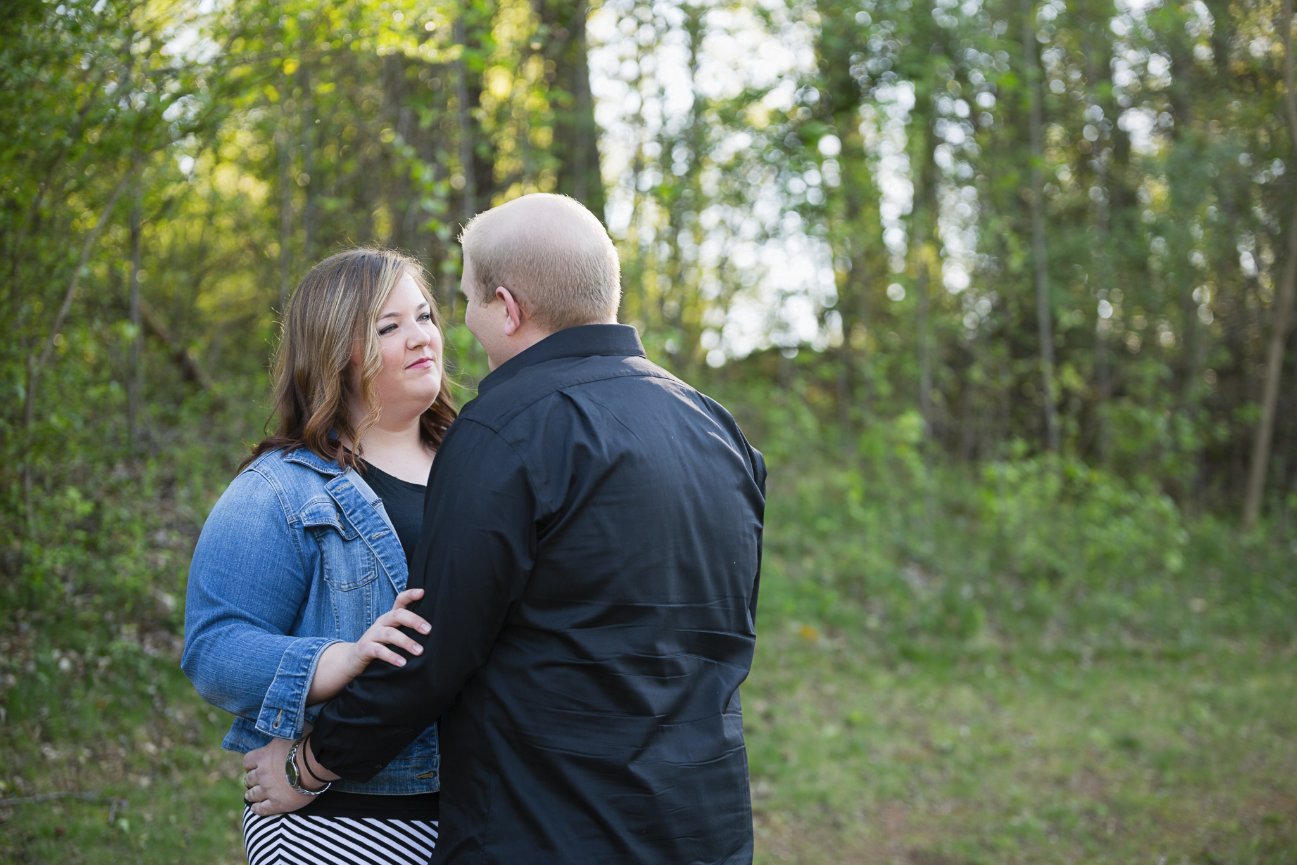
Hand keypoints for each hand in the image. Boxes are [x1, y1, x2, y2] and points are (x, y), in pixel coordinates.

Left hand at [242, 737, 313, 816]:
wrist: (317, 764)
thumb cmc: (308, 745)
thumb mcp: (293, 733)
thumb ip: (285, 733)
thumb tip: (289, 726)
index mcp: (263, 756)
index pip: (247, 761)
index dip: (251, 764)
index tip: (255, 766)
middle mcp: (262, 774)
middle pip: (248, 779)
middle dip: (251, 780)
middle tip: (256, 781)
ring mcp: (268, 790)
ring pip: (252, 795)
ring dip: (251, 795)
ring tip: (252, 796)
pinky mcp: (277, 804)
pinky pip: (261, 809)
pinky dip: (257, 809)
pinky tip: (257, 808)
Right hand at [309, 588, 430, 702]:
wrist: (351, 660)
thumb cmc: (379, 645)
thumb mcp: (393, 634)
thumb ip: (407, 630)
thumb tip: (433, 631)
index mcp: (389, 618)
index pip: (399, 601)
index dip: (410, 595)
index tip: (423, 592)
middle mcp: (381, 623)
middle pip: (397, 615)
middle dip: (413, 620)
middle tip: (428, 630)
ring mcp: (372, 635)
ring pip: (390, 633)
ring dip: (406, 642)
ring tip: (419, 651)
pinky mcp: (365, 649)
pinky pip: (379, 650)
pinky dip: (391, 656)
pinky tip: (402, 662)